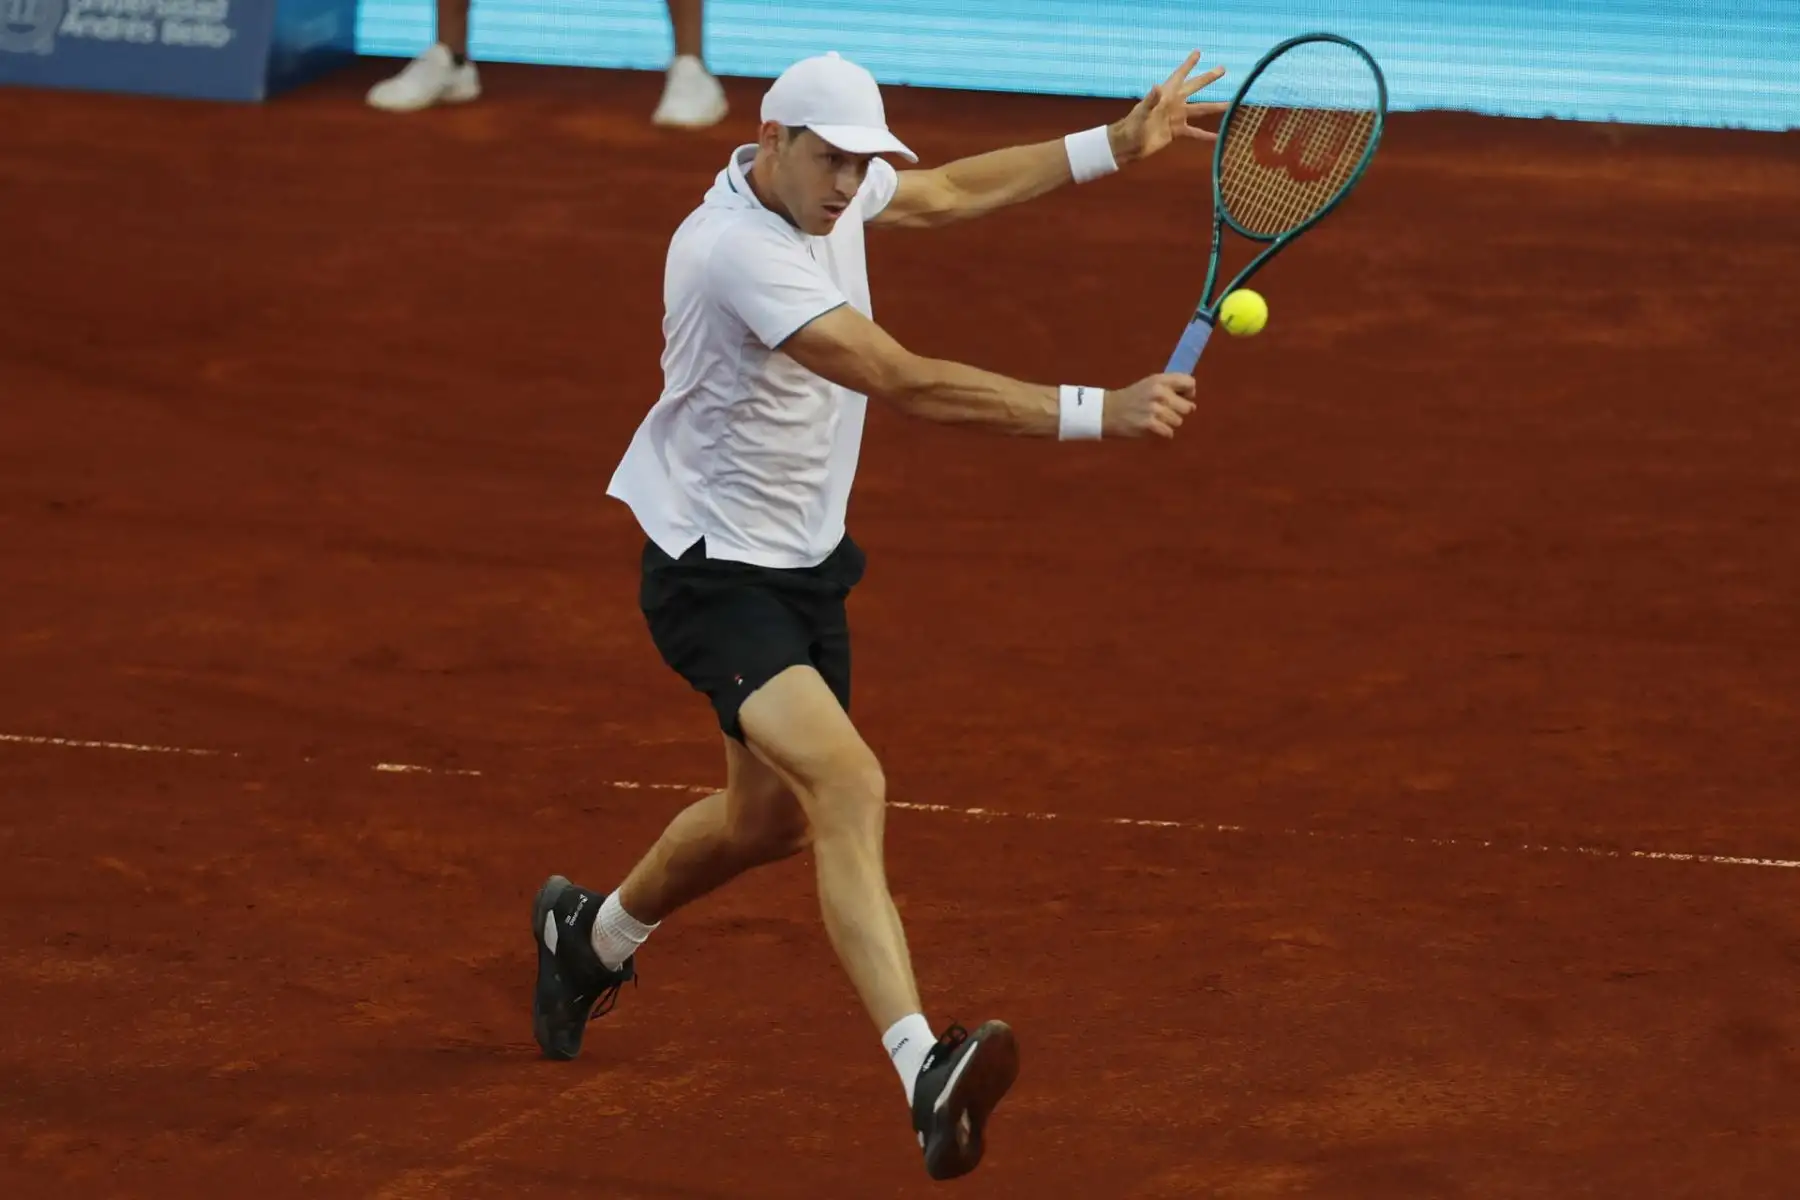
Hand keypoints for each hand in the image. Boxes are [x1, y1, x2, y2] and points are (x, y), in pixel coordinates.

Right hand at [1104, 373, 1196, 438]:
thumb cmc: (1132, 398)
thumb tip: (1192, 400)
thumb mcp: (1150, 384)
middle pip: (1188, 407)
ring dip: (1169, 423)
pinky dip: (1163, 433)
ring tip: (1155, 420)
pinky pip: (1169, 432)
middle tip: (1164, 412)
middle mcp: (1159, 392)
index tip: (1180, 398)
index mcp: (1160, 380)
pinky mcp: (1149, 424)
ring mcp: (1155, 409)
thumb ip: (1170, 386)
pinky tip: (1153, 428)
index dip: (1188, 393)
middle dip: (1178, 412)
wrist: (1107, 411)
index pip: (1190, 383)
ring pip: (1178, 421)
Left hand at [1110, 51, 1229, 164]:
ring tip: (1231, 105)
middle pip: (1194, 87)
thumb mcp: (1141, 112)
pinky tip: (1219, 138)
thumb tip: (1157, 86)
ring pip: (1200, 110)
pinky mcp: (1177, 132)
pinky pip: (1195, 132)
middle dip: (1208, 78)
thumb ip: (1150, 100)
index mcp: (1166, 94)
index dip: (1188, 64)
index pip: (1179, 75)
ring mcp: (1177, 117)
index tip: (1198, 52)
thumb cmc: (1132, 125)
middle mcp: (1174, 103)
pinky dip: (1206, 136)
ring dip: (1215, 107)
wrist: (1129, 145)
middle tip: (1222, 69)